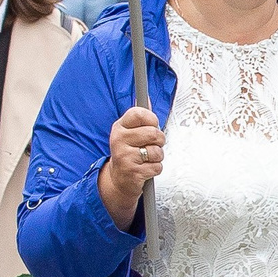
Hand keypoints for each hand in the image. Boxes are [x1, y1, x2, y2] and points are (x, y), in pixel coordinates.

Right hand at [99, 105, 165, 226]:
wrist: (118, 179)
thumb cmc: (128, 152)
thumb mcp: (129, 132)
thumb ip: (140, 116)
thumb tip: (145, 96)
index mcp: (119, 127)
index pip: (139, 113)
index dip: (152, 119)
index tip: (152, 125)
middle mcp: (119, 140)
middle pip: (154, 133)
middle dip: (159, 141)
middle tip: (151, 145)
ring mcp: (124, 156)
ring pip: (157, 151)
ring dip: (157, 157)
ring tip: (147, 158)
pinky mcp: (132, 172)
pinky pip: (157, 167)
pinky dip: (155, 169)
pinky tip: (145, 169)